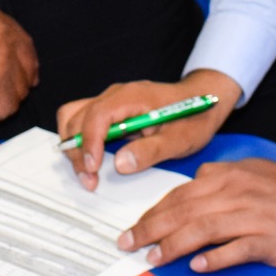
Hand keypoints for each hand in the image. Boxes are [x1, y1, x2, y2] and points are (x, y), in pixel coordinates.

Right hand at [56, 69, 240, 187]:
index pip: (97, 116)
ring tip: (88, 172)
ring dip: (74, 145)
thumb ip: (151, 151)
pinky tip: (93, 161)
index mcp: (131, 97)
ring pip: (73, 118)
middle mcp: (115, 95)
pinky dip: (81, 142)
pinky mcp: (110, 111)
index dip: (89, 143)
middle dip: (77, 150)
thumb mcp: (180, 139)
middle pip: (76, 117)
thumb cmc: (192, 117)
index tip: (93, 168)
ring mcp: (110, 101)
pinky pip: (83, 122)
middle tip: (89, 180)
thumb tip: (120, 164)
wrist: (202, 99)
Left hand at [117, 158, 275, 272]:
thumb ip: (223, 178)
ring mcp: (252, 217)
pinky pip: (235, 250)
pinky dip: (215, 258)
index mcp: (229, 177)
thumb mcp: (254, 172)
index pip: (180, 193)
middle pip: (182, 211)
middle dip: (150, 228)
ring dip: (172, 245)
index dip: (153, 211)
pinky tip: (198, 266)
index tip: (136, 227)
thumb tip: (195, 183)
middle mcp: (236, 194)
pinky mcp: (269, 240)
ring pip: (201, 229)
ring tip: (153, 258)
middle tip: (128, 243)